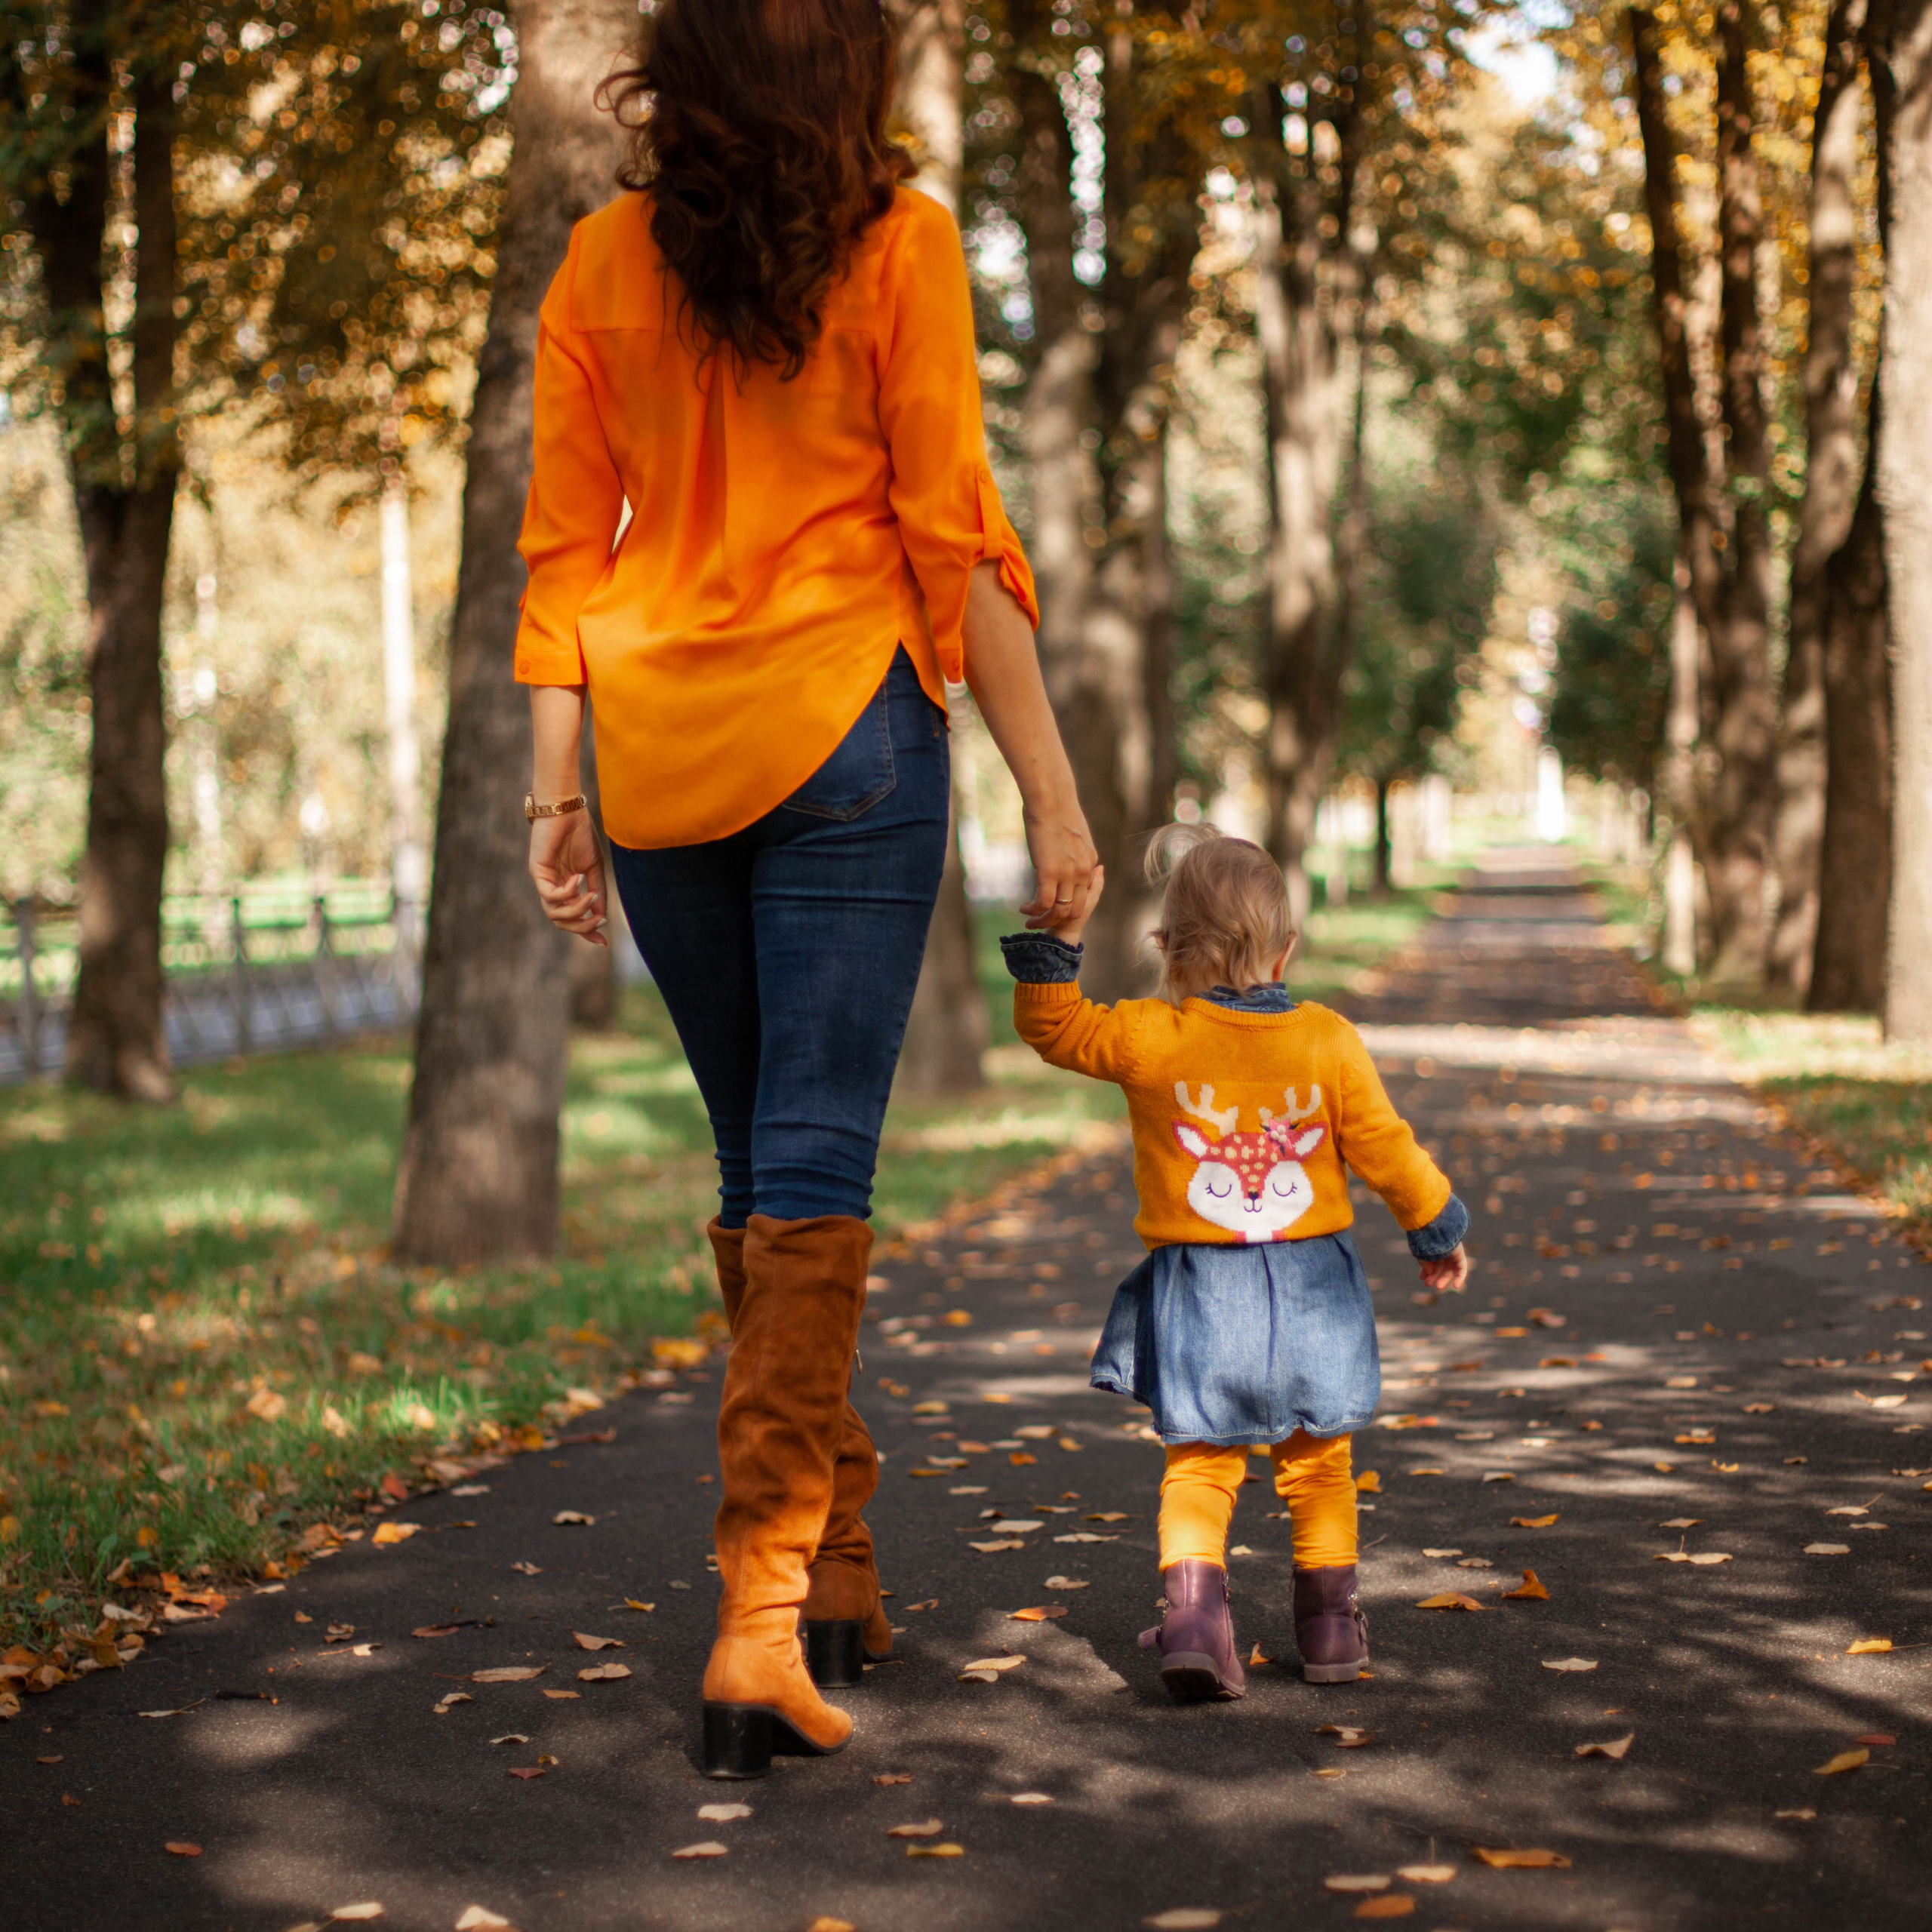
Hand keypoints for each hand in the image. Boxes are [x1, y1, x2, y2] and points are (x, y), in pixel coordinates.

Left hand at [529, 810, 607, 946]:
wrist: (566, 810)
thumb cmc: (580, 834)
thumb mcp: (594, 868)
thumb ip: (597, 892)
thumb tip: (602, 917)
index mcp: (567, 888)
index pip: (573, 918)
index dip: (587, 932)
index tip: (603, 943)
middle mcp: (553, 888)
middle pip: (562, 922)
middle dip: (583, 926)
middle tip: (600, 920)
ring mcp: (544, 881)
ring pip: (554, 914)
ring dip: (577, 910)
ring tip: (593, 896)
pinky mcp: (537, 872)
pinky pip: (550, 895)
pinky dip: (568, 892)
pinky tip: (579, 878)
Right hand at [1018, 799, 1100, 934]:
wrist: (1051, 798)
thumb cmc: (1056, 808)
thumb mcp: (1073, 832)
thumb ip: (1072, 848)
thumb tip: (1062, 851)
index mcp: (1089, 861)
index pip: (1083, 895)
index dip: (1066, 905)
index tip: (1052, 907)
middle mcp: (1083, 871)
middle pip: (1074, 910)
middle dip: (1056, 920)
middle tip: (1040, 920)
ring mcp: (1068, 873)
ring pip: (1059, 911)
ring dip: (1043, 920)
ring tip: (1028, 919)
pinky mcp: (1050, 872)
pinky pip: (1044, 903)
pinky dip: (1033, 911)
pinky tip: (1024, 908)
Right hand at [1418, 1244, 1468, 1292]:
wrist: (1432, 1229)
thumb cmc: (1424, 1241)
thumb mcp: (1422, 1255)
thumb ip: (1425, 1265)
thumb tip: (1430, 1273)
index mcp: (1432, 1246)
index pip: (1431, 1261)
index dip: (1426, 1270)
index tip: (1421, 1277)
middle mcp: (1443, 1249)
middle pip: (1441, 1266)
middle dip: (1434, 1275)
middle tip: (1428, 1284)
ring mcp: (1452, 1251)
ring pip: (1450, 1268)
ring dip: (1445, 1278)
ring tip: (1438, 1287)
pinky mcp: (1460, 1254)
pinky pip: (1462, 1267)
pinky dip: (1460, 1277)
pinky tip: (1456, 1286)